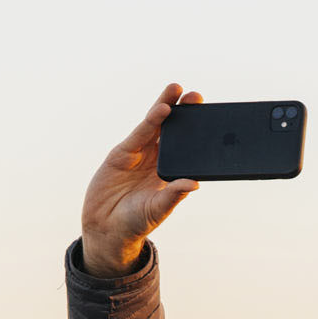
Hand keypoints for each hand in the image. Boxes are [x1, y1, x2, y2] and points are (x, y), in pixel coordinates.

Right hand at [80, 83, 202, 277]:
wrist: (106, 228)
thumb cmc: (136, 222)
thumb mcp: (158, 209)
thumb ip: (173, 195)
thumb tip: (195, 184)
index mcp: (170, 173)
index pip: (187, 149)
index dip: (196, 133)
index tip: (211, 118)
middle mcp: (157, 160)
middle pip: (172, 132)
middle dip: (183, 113)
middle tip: (197, 96)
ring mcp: (139, 155)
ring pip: (155, 126)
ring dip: (166, 107)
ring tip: (177, 90)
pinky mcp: (122, 153)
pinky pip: (139, 134)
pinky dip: (151, 121)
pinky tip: (162, 109)